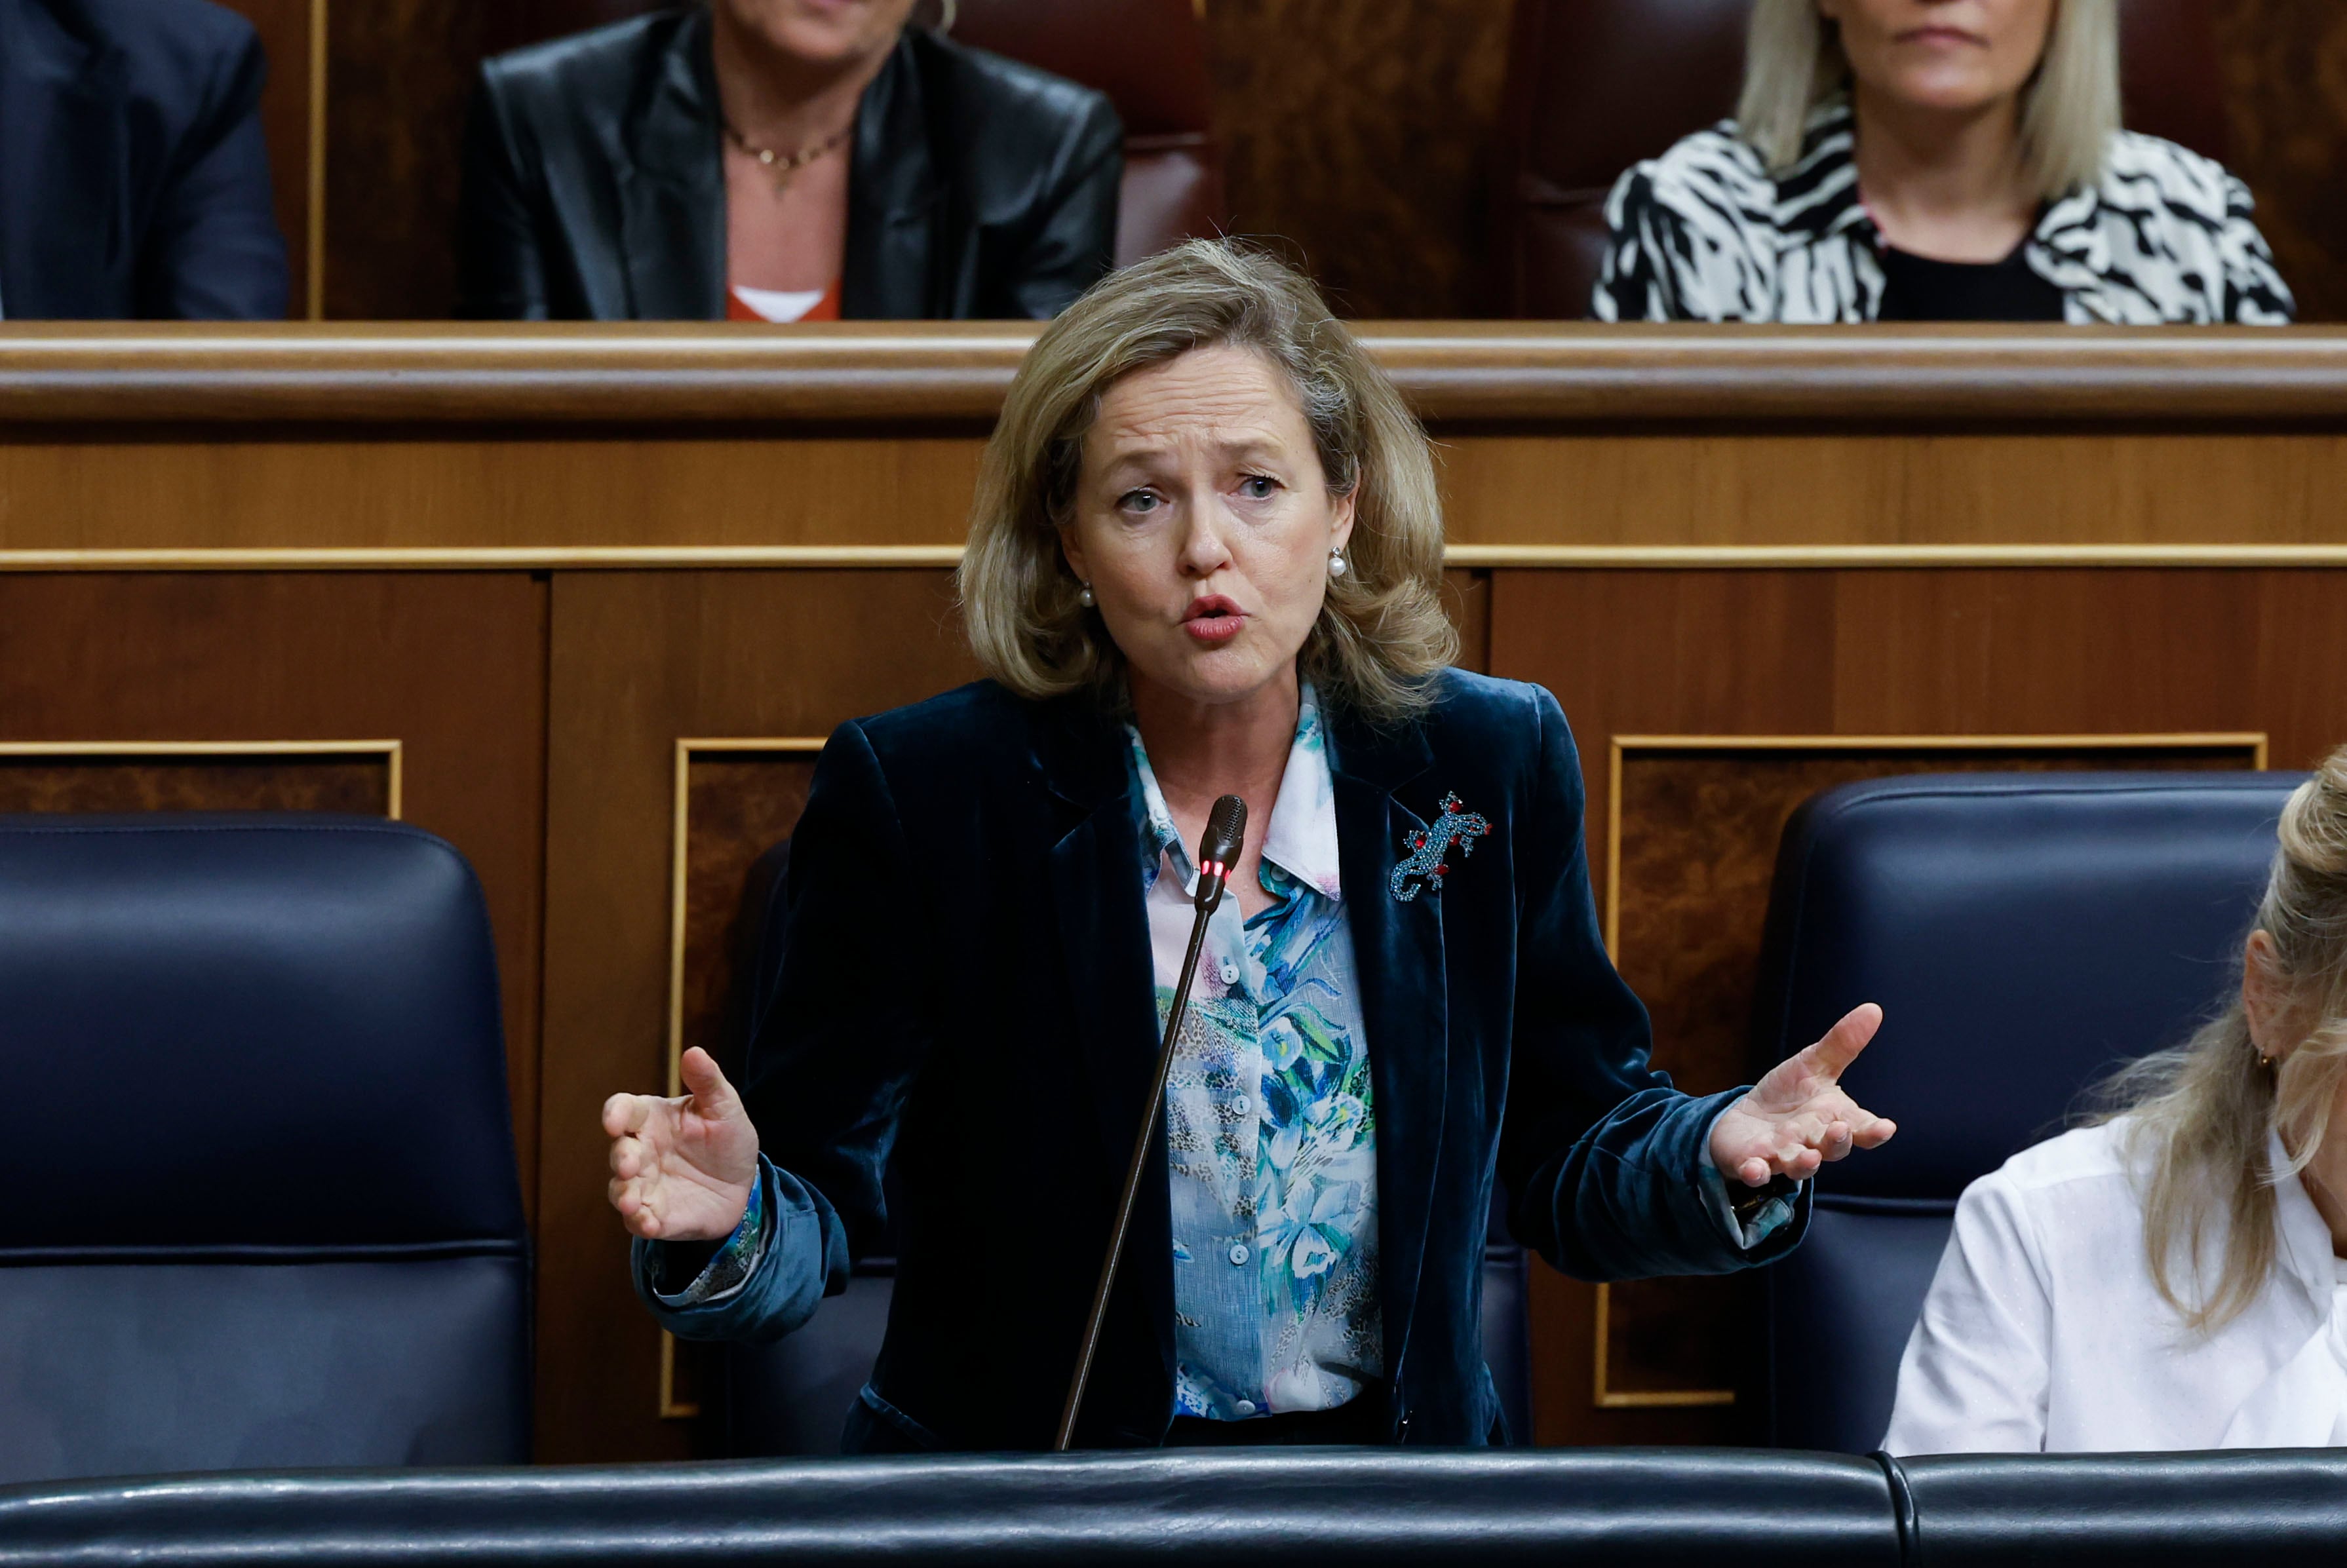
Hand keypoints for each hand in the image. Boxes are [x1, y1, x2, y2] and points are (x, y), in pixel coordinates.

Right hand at [603, 1047, 760, 1240]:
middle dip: (621, 1158)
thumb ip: (708, 1082)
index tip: (615, 1120)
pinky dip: (640, 1222)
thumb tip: (694, 1051)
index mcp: (652, 1120)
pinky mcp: (655, 1216)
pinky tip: (648, 1223)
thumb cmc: (726, 1139)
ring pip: (620, 1189)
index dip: (615, 1114)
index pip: (624, 1111)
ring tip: (631, 1201)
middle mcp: (641, 1152)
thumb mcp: (724, 1107)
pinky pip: (639, 1221)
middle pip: (619, 1152)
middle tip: (630, 1163)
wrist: (744, 1185)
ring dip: (622, 1195)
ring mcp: (645, 1186)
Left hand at [1708, 1003, 1896, 1186]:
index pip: (1861, 1128)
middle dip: (1837, 1142)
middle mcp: (1813, 1142)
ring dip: (1804, 1164)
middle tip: (1839, 1131)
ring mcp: (1783, 1156)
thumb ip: (1841, 1044)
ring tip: (1808, 1158)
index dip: (1874, 1131)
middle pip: (1833, 1148)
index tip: (1885, 1128)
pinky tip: (1753, 1169)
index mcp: (1833, 1118)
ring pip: (1799, 1166)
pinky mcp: (1753, 1162)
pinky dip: (1755, 1173)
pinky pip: (1756, 1172)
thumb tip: (1873, 1009)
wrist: (1745, 1120)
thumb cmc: (1787, 1095)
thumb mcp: (1813, 1065)